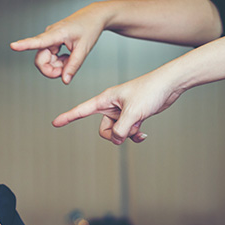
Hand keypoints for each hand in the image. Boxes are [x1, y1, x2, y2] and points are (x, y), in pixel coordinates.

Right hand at [10, 4, 106, 83]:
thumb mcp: (84, 49)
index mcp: (57, 33)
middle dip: (52, 69)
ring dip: (57, 65)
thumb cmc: (90, 28)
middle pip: (41, 60)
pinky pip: (50, 57)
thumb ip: (73, 66)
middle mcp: (49, 35)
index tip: (13, 46)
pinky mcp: (52, 41)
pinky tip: (68, 56)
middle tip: (66, 71)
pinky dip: (59, 61)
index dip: (24, 45)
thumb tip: (64, 80)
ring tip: (70, 59)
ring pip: (46, 60)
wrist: (94, 16)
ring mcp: (50, 38)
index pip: (38, 41)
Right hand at [53, 68, 185, 143]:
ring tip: (139, 128)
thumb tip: (116, 140)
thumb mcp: (133, 112)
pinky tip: (143, 133)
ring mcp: (122, 111)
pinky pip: (127, 131)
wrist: (169, 84)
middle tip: (128, 130)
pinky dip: (134, 134)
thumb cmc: (150, 90)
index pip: (81, 110)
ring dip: (127, 135)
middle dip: (114, 135)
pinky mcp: (133, 115)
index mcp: (105, 99)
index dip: (68, 117)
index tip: (55, 123)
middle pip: (103, 129)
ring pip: (116, 132)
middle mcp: (111, 106)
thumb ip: (121, 129)